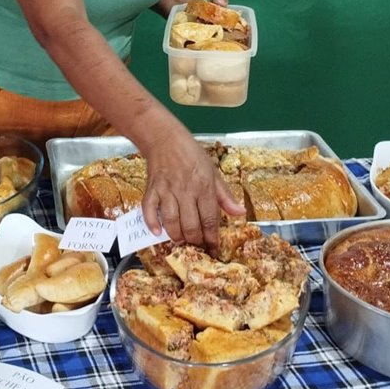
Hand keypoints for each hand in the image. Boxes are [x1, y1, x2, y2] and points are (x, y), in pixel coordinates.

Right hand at [141, 133, 244, 248]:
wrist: (165, 139)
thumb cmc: (192, 155)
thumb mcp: (214, 172)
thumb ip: (225, 196)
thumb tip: (240, 213)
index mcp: (204, 186)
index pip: (210, 219)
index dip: (212, 238)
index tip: (213, 249)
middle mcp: (186, 190)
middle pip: (190, 225)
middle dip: (194, 241)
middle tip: (196, 247)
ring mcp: (167, 190)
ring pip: (171, 220)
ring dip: (176, 236)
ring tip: (181, 241)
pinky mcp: (152, 188)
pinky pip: (149, 209)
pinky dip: (152, 223)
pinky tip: (157, 232)